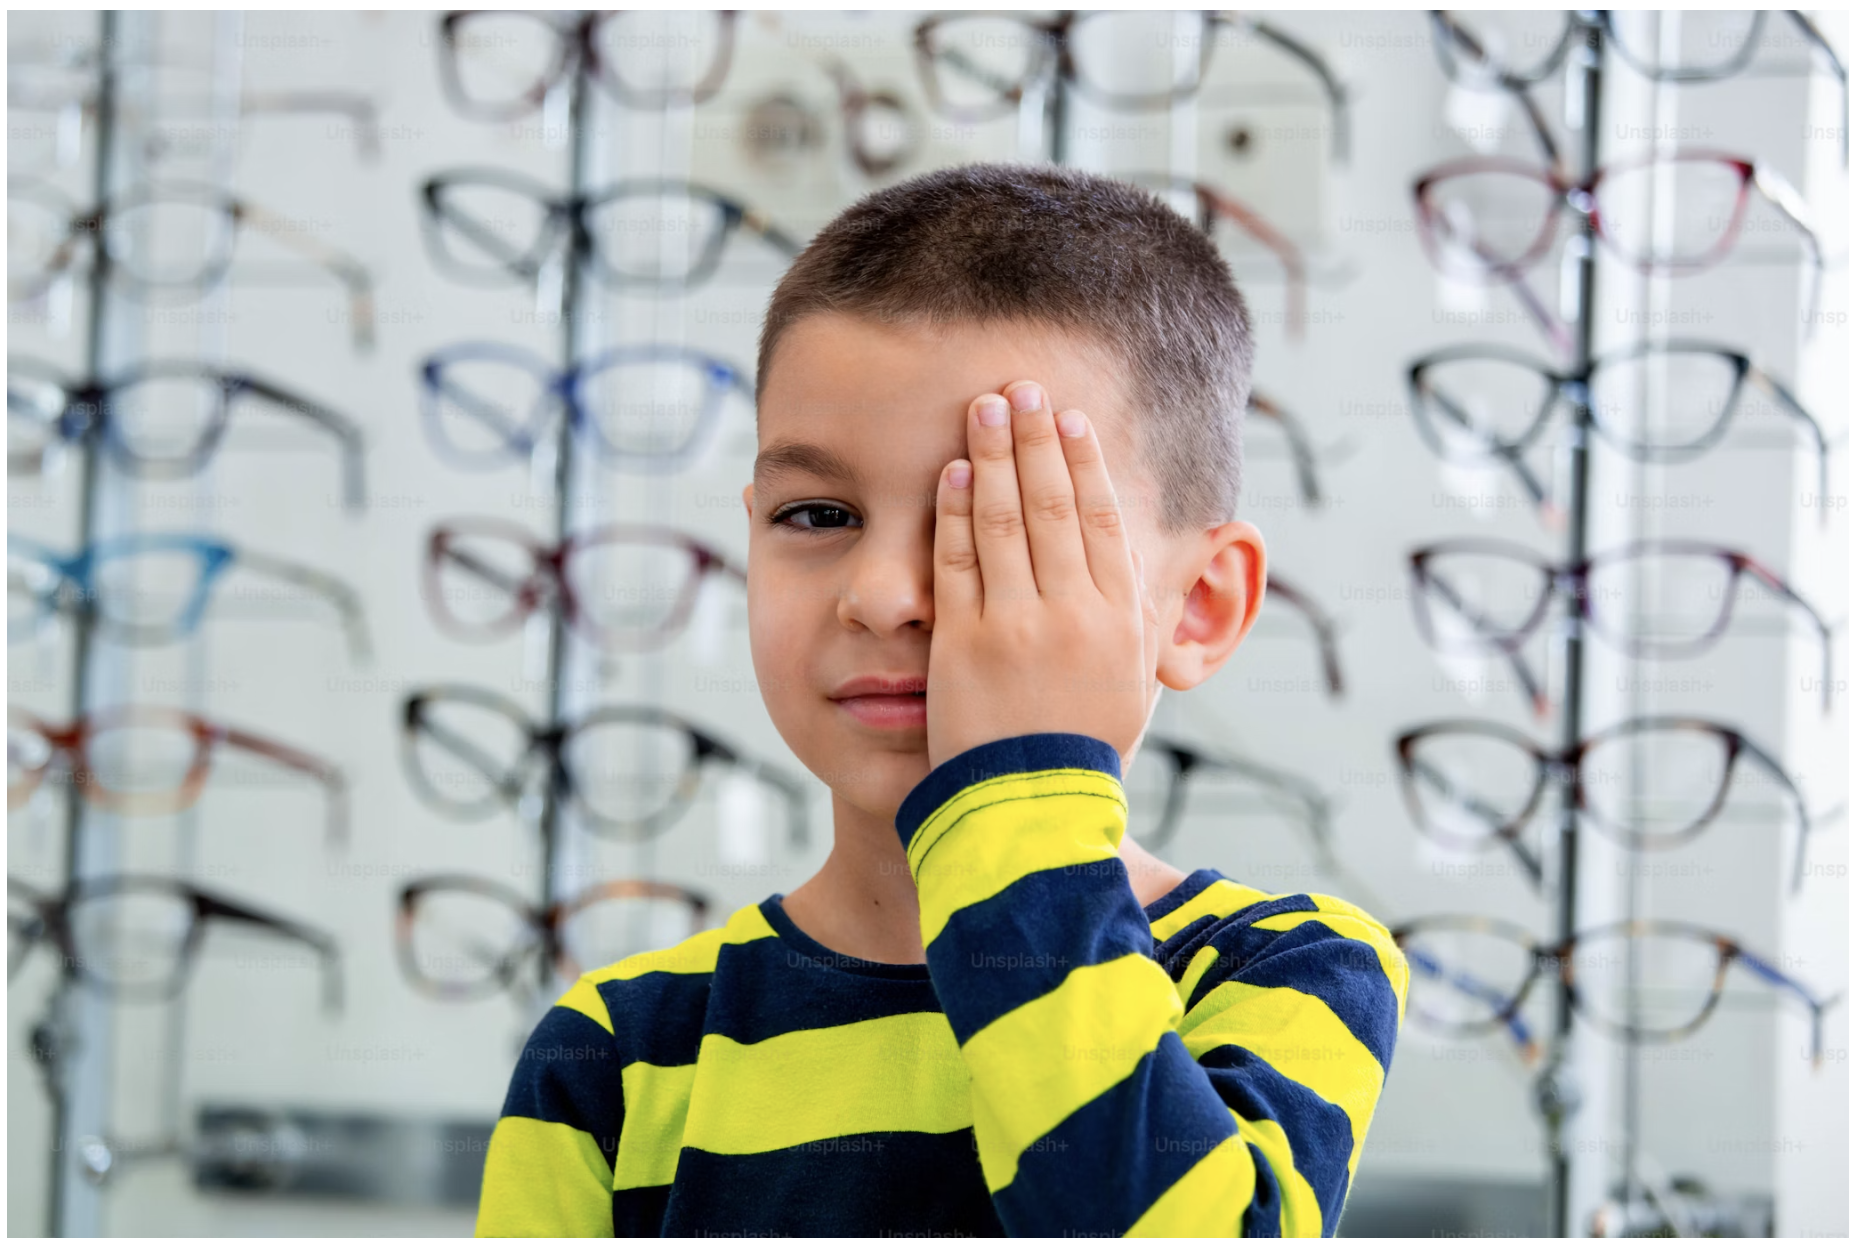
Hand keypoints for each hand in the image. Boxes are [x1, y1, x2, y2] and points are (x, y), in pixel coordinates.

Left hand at [927, 379, 1163, 770]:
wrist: (1034, 812)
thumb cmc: (1084, 748)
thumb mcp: (1131, 681)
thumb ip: (1135, 615)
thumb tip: (1143, 554)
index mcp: (1120, 619)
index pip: (1103, 519)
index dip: (1086, 461)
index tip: (1069, 417)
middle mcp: (1074, 614)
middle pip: (1055, 505)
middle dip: (1036, 439)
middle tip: (1021, 386)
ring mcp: (1017, 627)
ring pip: (1005, 523)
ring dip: (992, 457)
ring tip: (983, 408)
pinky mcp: (965, 646)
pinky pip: (958, 565)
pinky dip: (954, 514)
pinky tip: (950, 473)